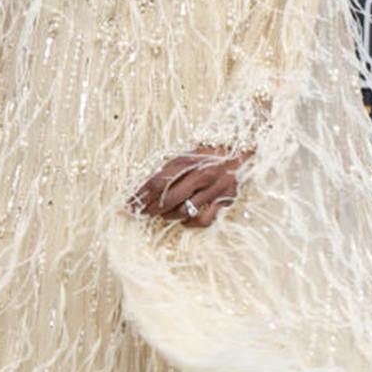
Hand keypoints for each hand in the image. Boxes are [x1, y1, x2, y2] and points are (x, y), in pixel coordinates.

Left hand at [125, 143, 253, 228]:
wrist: (242, 148)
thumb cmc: (210, 153)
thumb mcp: (188, 155)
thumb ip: (170, 171)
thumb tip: (145, 189)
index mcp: (190, 160)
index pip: (159, 181)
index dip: (141, 195)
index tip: (128, 205)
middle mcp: (203, 174)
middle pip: (169, 198)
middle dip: (150, 209)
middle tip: (141, 214)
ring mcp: (216, 188)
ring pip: (184, 211)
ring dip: (168, 216)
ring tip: (162, 214)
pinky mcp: (226, 200)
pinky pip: (204, 219)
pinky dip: (190, 223)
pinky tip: (183, 220)